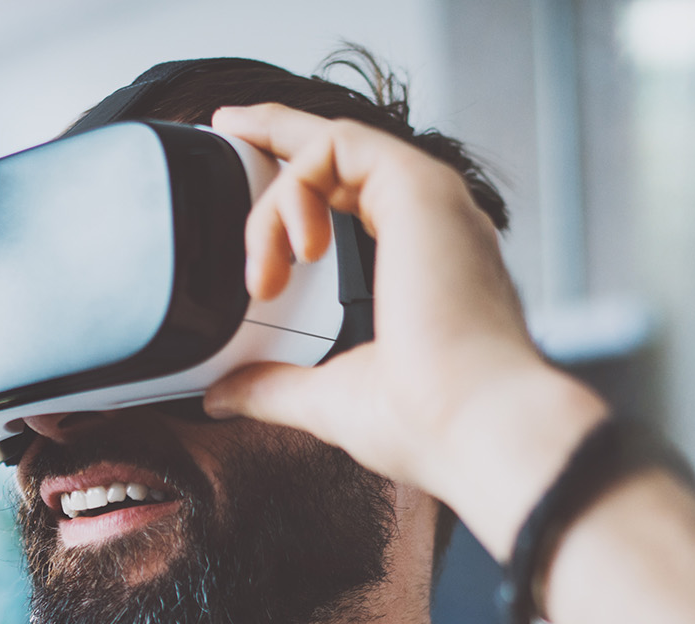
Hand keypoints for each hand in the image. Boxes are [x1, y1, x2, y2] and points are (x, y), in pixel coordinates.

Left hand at [201, 103, 608, 559]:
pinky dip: (292, 193)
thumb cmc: (423, 421)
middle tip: (227, 127)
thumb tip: (222, 394)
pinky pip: (334, 149)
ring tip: (263, 280)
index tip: (247, 163)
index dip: (299, 179)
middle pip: (345, 151)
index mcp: (420, 264)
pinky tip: (291, 254)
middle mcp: (431, 223)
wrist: (472, 425)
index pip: (353, 195)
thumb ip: (273, 385)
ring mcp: (428, 201)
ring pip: (329, 152)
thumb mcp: (327, 398)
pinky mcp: (417, 187)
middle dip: (277, 132)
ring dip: (274, 204)